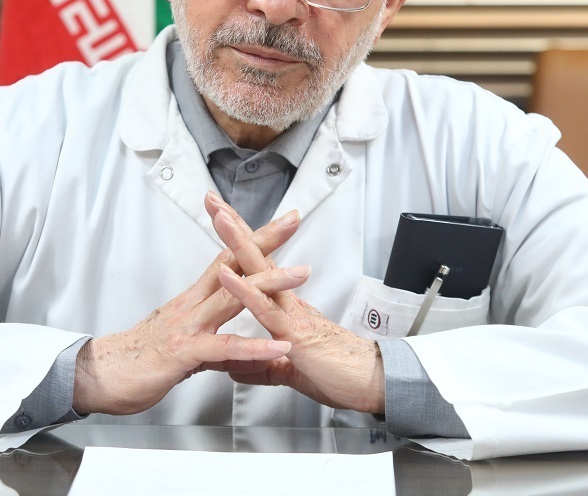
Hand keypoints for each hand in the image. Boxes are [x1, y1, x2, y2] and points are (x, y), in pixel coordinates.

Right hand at [73, 196, 309, 415]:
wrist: (95, 377)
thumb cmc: (134, 362)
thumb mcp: (179, 347)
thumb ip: (208, 345)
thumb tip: (228, 351)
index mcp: (192, 302)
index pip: (227, 261)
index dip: (251, 239)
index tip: (277, 222)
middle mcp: (191, 306)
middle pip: (232, 265)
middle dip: (264, 241)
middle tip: (292, 220)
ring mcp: (187, 326)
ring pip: (233, 298)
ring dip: (269, 284)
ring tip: (300, 274)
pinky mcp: (182, 352)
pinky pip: (224, 349)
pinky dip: (254, 347)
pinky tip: (277, 346)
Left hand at [209, 196, 385, 414]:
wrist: (373, 385)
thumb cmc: (339, 375)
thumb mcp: (291, 371)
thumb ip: (264, 366)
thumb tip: (240, 367)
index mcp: (285, 310)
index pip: (257, 270)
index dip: (239, 244)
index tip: (221, 220)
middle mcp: (288, 304)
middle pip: (257, 258)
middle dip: (234, 228)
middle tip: (213, 201)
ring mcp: (291, 315)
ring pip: (261, 273)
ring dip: (238, 244)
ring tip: (219, 218)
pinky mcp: (295, 334)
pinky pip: (266, 309)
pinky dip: (244, 291)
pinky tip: (227, 274)